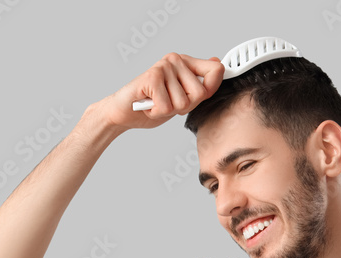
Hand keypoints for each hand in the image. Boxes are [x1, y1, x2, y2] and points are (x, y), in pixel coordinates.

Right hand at [93, 53, 225, 131]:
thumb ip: (201, 84)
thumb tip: (218, 64)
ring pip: (183, 103)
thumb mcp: (182, 98)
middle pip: (200, 93)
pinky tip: (148, 105)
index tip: (196, 96)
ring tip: (156, 103)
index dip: (212, 87)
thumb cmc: (152, 105)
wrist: (122, 112)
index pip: (215, 70)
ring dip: (169, 111)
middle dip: (184, 106)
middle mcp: (175, 60)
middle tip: (167, 102)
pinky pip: (167, 107)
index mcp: (185, 62)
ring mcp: (163, 67)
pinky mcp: (152, 77)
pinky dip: (156, 113)